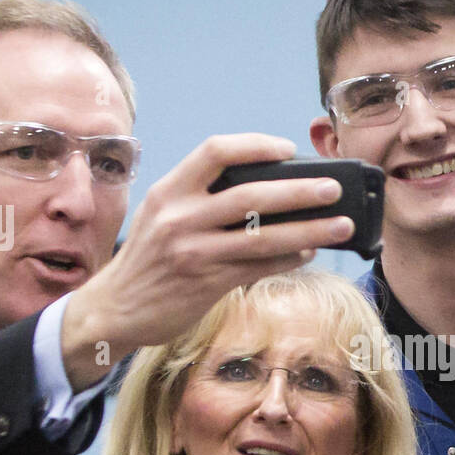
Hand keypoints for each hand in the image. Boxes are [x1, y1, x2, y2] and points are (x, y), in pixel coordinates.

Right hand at [61, 133, 352, 387]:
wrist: (113, 308)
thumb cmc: (148, 259)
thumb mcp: (162, 216)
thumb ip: (201, 199)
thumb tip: (266, 189)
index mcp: (169, 191)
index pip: (216, 151)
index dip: (256, 145)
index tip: (288, 149)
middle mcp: (179, 217)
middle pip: (251, 194)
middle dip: (300, 190)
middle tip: (333, 189)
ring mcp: (194, 251)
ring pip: (264, 235)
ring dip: (309, 230)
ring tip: (341, 225)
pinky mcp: (206, 283)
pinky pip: (258, 267)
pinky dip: (288, 258)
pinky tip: (309, 253)